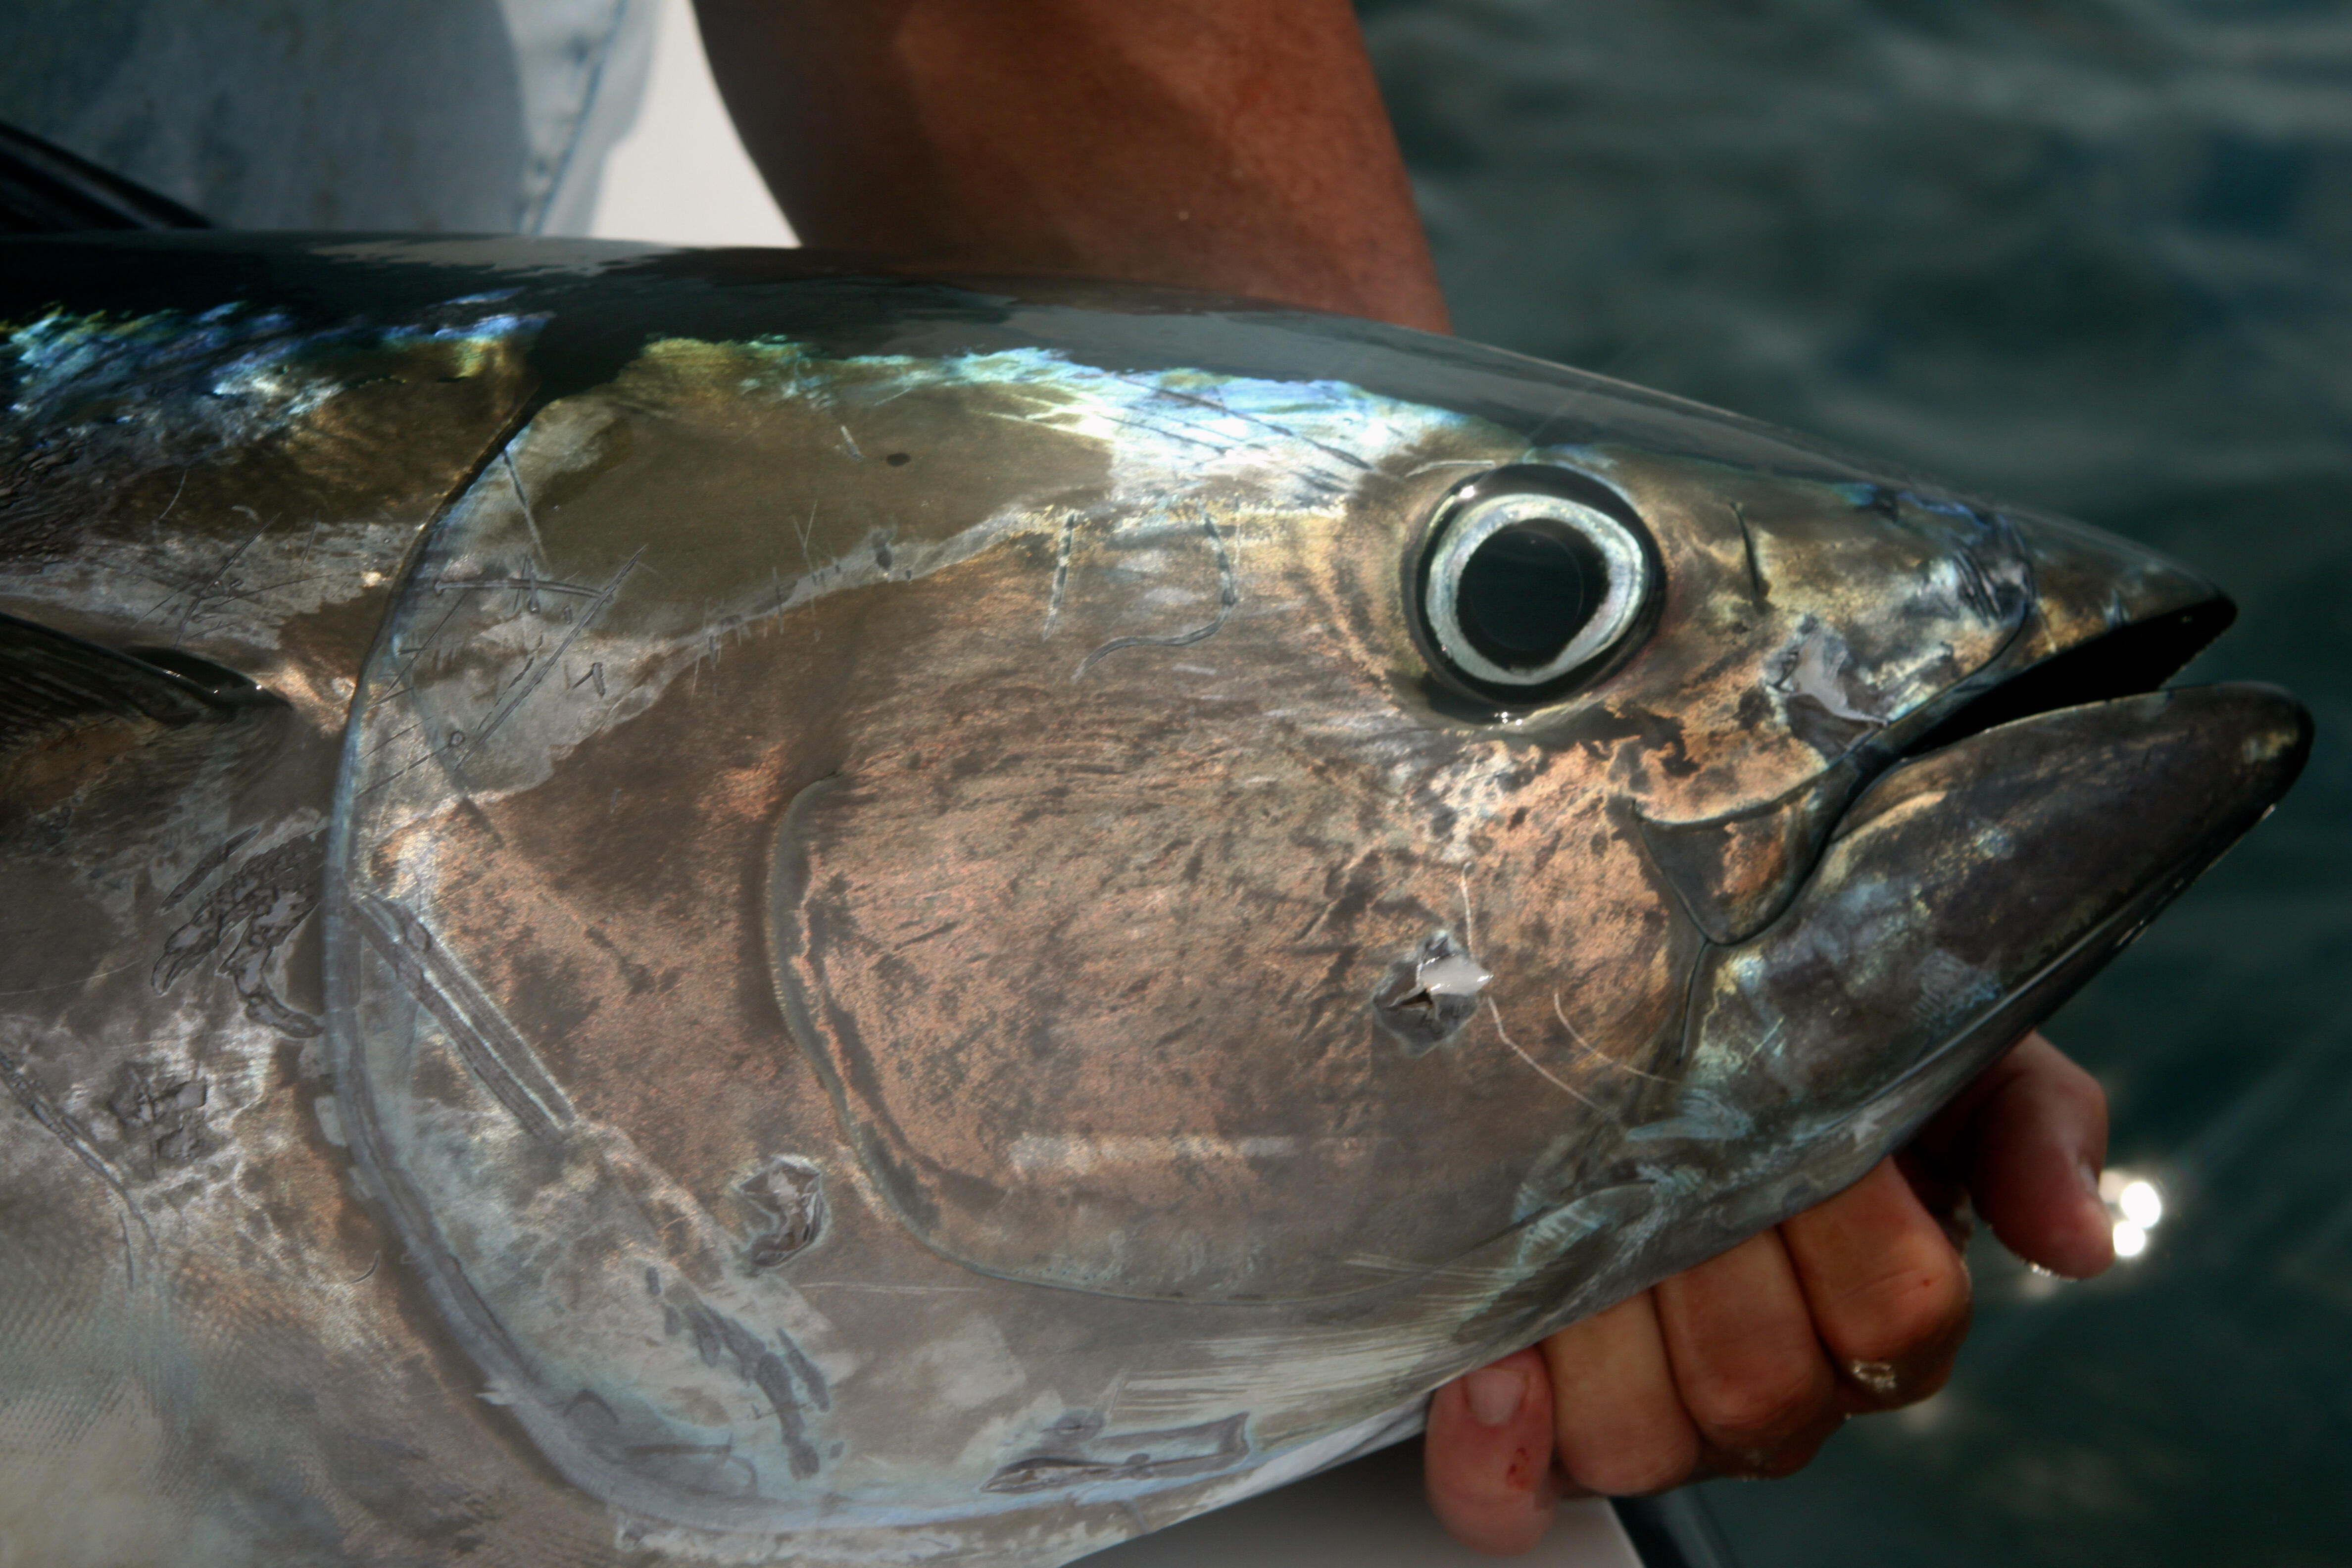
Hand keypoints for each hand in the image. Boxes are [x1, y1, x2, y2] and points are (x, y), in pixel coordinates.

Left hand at [1422, 1031, 2111, 1553]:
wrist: (1642, 992)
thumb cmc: (1801, 1026)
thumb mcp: (1937, 1044)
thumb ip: (2027, 1125)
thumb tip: (2078, 1244)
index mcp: (1876, 1294)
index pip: (1898, 1312)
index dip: (1848, 1223)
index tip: (1794, 1121)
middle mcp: (1765, 1367)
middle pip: (1763, 1389)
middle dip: (1707, 1266)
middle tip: (1663, 1153)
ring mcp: (1650, 1399)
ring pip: (1645, 1441)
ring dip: (1598, 1337)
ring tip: (1563, 1226)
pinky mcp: (1532, 1417)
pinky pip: (1509, 1495)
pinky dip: (1495, 1453)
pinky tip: (1488, 1376)